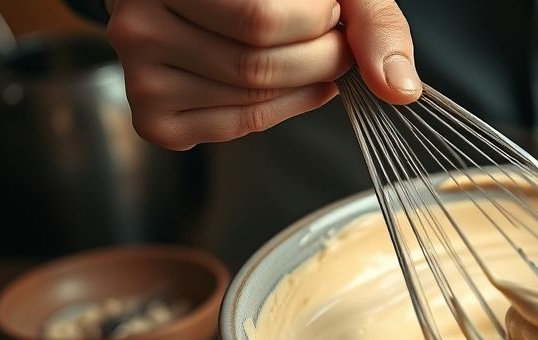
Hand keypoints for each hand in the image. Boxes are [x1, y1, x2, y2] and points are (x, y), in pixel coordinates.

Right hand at [107, 0, 420, 149]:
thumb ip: (371, 22)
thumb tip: (401, 90)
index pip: (260, 20)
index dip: (319, 24)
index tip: (331, 12)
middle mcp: (136, 21)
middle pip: (257, 65)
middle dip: (322, 60)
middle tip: (337, 44)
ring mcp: (138, 71)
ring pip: (250, 99)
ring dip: (307, 87)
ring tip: (312, 58)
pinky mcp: (152, 116)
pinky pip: (235, 127)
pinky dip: (278, 110)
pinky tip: (285, 83)